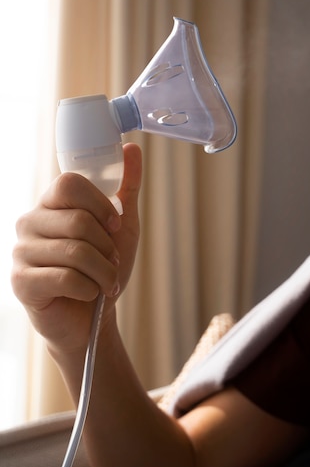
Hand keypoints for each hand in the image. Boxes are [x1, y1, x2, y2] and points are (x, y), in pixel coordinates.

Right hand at [11, 143, 141, 353]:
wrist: (91, 317)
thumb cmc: (102, 269)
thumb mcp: (121, 227)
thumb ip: (126, 188)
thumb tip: (132, 148)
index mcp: (51, 204)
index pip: (69, 184)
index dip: (100, 205)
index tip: (114, 225)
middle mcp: (30, 222)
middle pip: (78, 220)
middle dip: (107, 247)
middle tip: (111, 261)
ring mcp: (21, 252)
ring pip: (76, 252)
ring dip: (103, 271)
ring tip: (106, 281)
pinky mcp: (21, 282)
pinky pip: (66, 278)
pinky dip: (90, 289)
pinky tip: (88, 294)